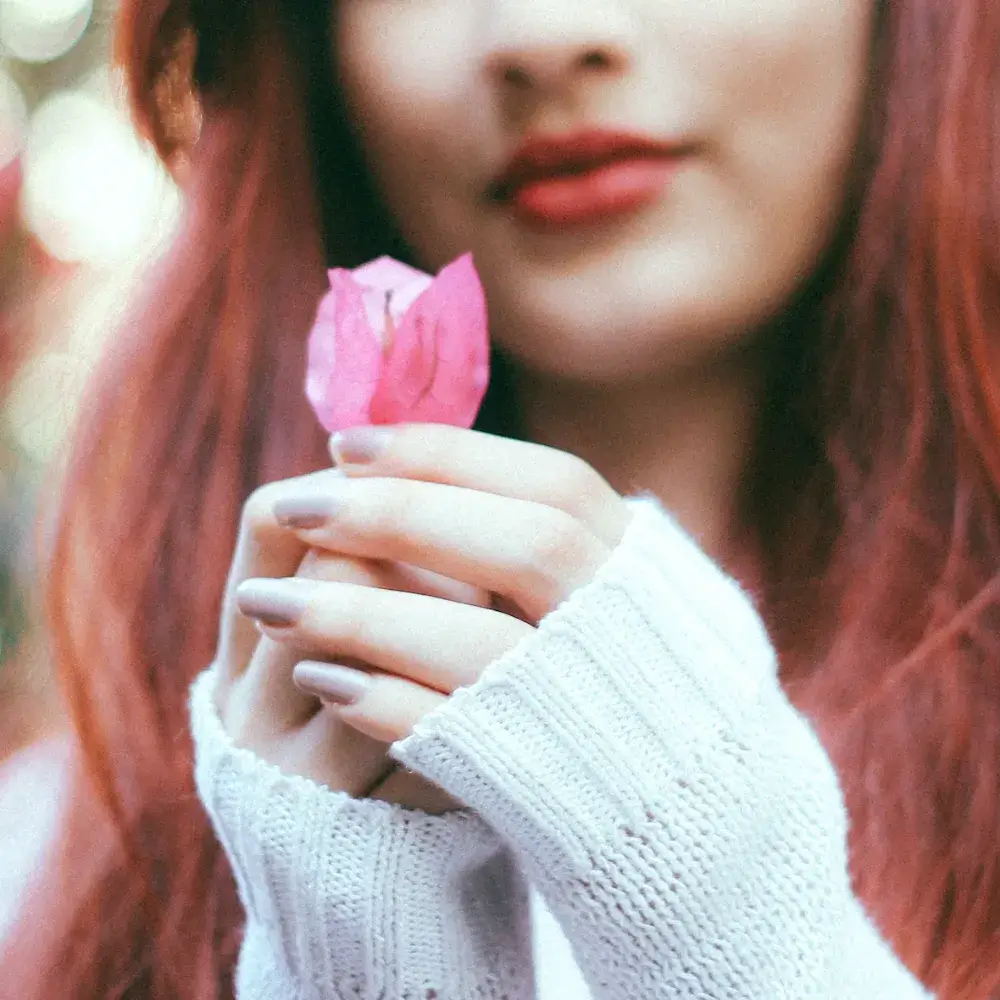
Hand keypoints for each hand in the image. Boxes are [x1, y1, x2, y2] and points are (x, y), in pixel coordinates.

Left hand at [226, 424, 629, 791]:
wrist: (680, 809)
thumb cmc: (615, 678)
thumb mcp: (612, 595)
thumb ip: (546, 536)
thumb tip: (410, 468)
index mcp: (642, 572)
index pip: (555, 486)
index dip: (452, 455)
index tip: (350, 444)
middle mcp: (626, 632)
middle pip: (522, 545)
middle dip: (399, 514)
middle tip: (299, 501)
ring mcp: (589, 707)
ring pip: (477, 639)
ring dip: (361, 614)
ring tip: (268, 602)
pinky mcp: (545, 781)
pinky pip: (455, 733)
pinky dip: (382, 699)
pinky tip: (320, 676)